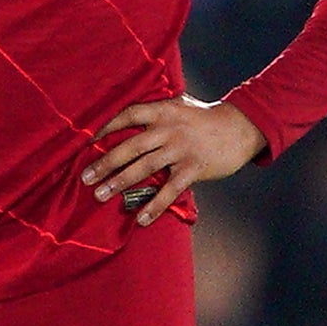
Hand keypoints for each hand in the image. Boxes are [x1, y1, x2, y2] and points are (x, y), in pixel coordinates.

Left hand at [83, 97, 263, 226]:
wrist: (241, 127)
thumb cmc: (204, 118)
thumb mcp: (180, 105)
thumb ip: (156, 111)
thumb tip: (126, 118)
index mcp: (163, 110)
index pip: (128, 115)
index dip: (106, 127)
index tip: (88, 141)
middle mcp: (169, 128)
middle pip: (130, 146)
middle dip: (105, 163)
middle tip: (85, 178)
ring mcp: (181, 148)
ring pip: (144, 167)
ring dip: (120, 183)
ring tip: (101, 195)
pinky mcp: (193, 168)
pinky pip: (170, 190)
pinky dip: (154, 205)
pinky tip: (141, 219)